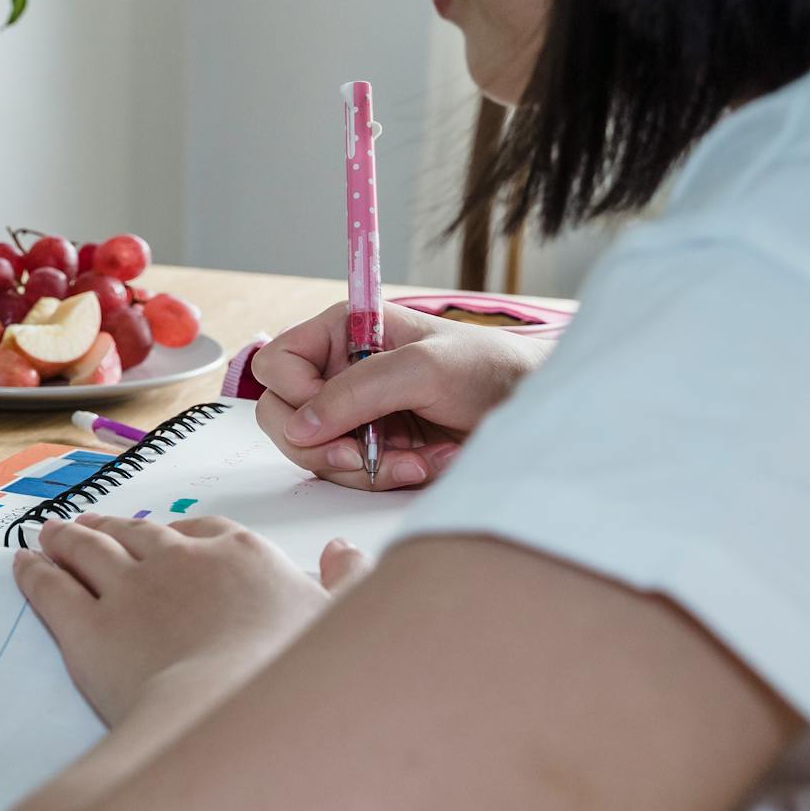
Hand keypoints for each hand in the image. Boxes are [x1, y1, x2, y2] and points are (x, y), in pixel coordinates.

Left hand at [14, 513, 370, 727]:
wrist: (236, 720)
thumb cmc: (294, 682)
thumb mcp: (343, 623)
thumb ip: (346, 583)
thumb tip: (345, 554)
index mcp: (241, 554)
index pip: (204, 528)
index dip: (179, 533)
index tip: (166, 537)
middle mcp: (179, 560)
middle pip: (137, 533)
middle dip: (112, 527)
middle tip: (91, 527)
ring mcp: (128, 590)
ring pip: (87, 548)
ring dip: (66, 537)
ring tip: (50, 534)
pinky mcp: (86, 630)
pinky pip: (50, 587)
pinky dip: (33, 571)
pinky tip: (22, 564)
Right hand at [253, 301, 550, 490]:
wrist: (533, 412)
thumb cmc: (488, 369)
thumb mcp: (425, 369)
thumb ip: (358, 391)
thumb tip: (301, 427)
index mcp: (343, 332)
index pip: (276, 364)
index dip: (294, 394)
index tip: (329, 415)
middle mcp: (340, 371)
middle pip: (283, 416)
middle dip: (322, 445)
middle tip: (359, 456)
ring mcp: (354, 414)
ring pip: (315, 454)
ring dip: (364, 467)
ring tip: (416, 460)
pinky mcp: (372, 449)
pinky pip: (350, 476)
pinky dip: (385, 478)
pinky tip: (425, 465)